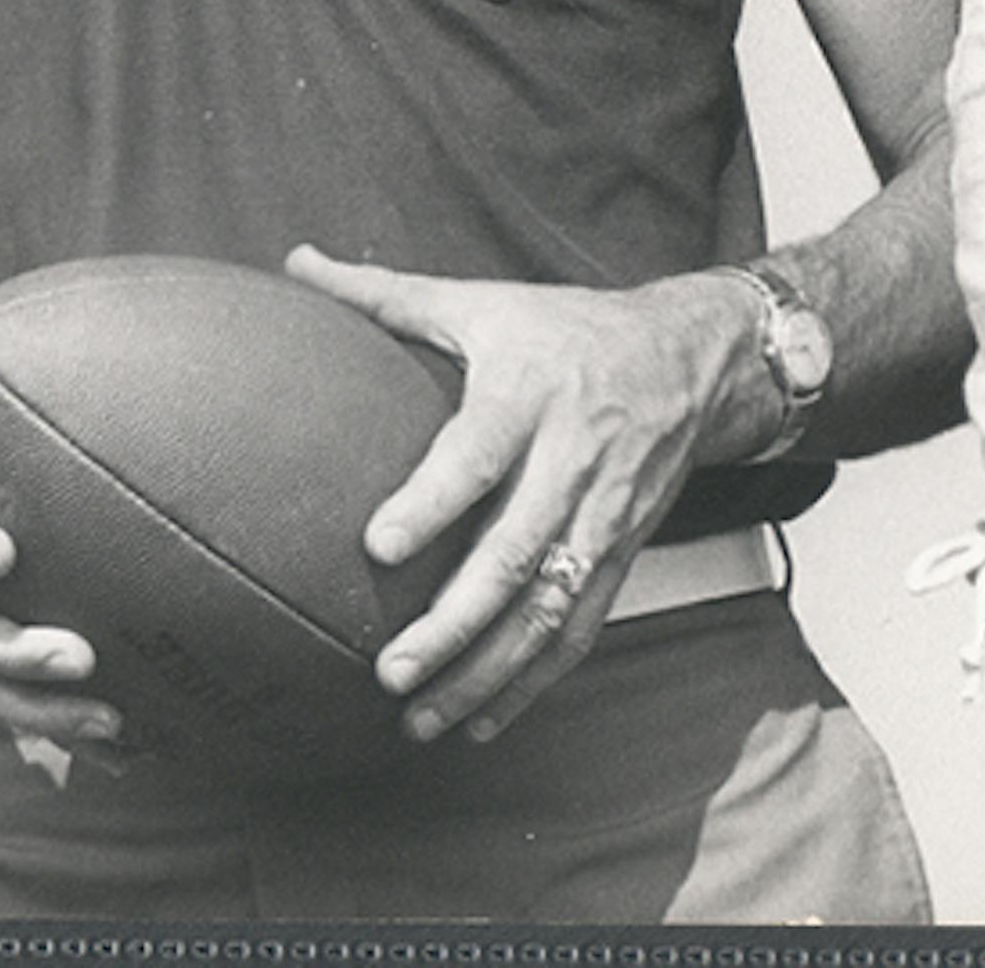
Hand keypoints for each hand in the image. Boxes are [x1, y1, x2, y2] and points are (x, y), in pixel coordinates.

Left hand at [286, 246, 762, 745]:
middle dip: (453, 621)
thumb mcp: (482, 303)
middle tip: (389, 670)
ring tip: (420, 716)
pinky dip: (533, 682)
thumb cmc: (566, 330)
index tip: (377, 546)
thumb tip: (296, 263)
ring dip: (486, 671)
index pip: (478, 452)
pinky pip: (578, 628)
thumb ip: (386, 295)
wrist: (688, 359)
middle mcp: (571, 460)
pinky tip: (483, 721)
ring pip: (547, 608)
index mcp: (529, 393)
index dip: (433, 501)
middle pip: (515, 553)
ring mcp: (602, 515)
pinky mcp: (620, 553)